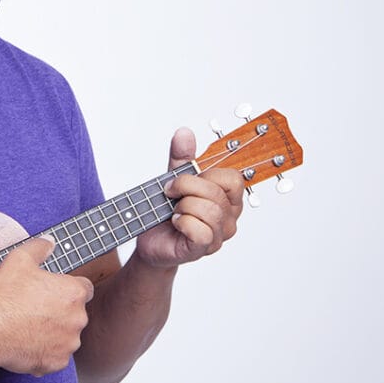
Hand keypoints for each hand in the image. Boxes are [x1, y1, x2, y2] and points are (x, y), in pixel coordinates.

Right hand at [0, 236, 93, 375]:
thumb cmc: (5, 295)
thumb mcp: (20, 258)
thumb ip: (39, 247)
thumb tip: (49, 243)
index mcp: (73, 293)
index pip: (84, 288)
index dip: (69, 287)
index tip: (54, 291)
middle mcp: (78, 319)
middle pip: (76, 313)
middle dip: (61, 311)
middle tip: (36, 308)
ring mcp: (68, 343)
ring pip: (67, 336)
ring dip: (54, 332)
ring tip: (29, 326)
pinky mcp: (57, 363)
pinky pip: (56, 356)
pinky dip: (45, 351)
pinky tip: (27, 342)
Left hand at [134, 127, 243, 268]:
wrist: (150, 238)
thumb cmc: (166, 210)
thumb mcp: (174, 178)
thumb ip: (181, 157)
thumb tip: (184, 133)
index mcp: (228, 198)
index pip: (233, 179)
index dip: (206, 174)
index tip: (184, 177)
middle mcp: (229, 218)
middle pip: (216, 192)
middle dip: (186, 187)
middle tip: (170, 193)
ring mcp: (218, 236)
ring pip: (209, 211)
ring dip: (183, 206)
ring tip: (175, 210)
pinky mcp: (203, 249)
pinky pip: (200, 231)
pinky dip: (182, 223)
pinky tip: (176, 223)